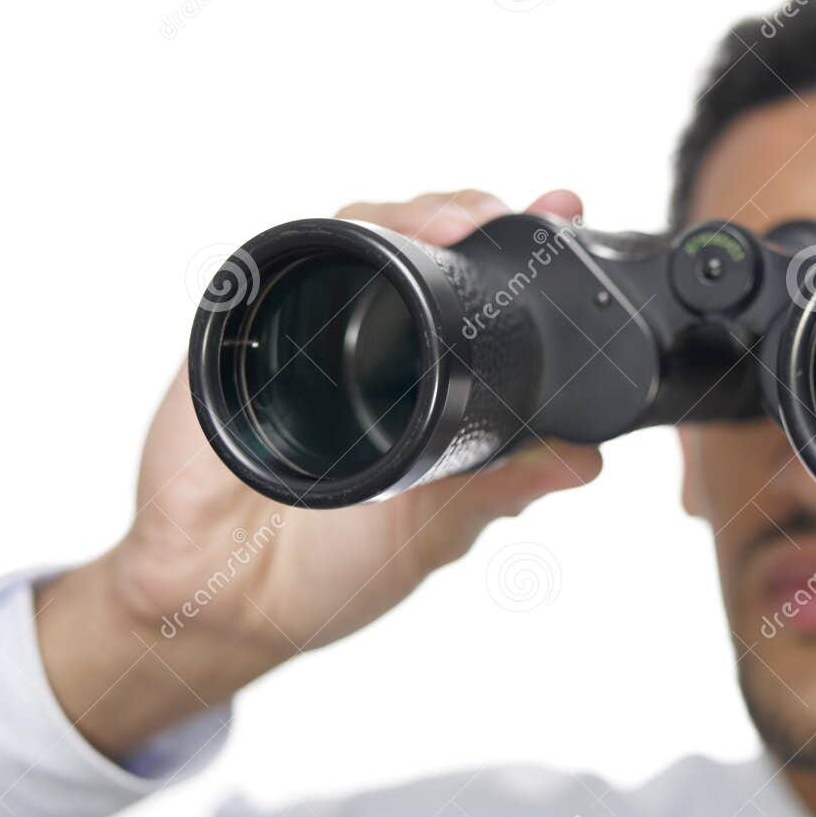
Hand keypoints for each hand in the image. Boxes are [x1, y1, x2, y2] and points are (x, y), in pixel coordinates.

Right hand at [37, 189, 602, 756]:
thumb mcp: (437, 528)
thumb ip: (502, 488)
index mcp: (425, 379)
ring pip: (366, 235)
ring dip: (416, 213)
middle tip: (523, 211)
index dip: (517, 248)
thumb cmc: (333, 568)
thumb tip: (588, 461)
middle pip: (424, 244)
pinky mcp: (244, 330)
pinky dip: (337, 236)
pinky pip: (288, 260)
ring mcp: (306, 328)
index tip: (568, 213)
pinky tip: (380, 235)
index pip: (478, 295)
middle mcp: (370, 343)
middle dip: (473, 211)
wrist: (227, 606)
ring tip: (463, 221)